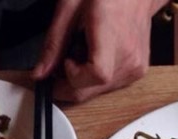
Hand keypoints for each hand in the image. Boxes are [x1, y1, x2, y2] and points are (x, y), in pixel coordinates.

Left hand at [31, 0, 169, 102]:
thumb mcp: (70, 6)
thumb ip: (54, 43)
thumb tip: (39, 74)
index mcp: (114, 32)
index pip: (96, 75)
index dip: (74, 75)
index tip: (66, 60)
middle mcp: (130, 54)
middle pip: (92, 89)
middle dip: (69, 83)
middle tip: (66, 59)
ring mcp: (136, 64)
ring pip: (97, 92)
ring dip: (82, 79)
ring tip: (87, 49)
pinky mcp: (137, 71)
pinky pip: (108, 87)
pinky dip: (94, 79)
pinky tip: (96, 56)